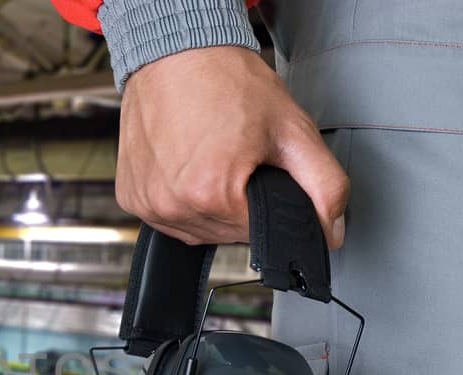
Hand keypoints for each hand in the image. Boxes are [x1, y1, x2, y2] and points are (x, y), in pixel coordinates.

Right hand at [116, 46, 348, 248]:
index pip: (259, 233)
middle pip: (227, 233)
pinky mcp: (131, 197)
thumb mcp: (292, 130)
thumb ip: (325, 186)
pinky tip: (187, 165)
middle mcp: (172, 205)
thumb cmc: (227, 82)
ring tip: (211, 158)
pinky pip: (168, 218)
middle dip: (240, 203)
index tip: (260, 168)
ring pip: (198, 230)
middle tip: (237, 156)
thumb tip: (331, 231)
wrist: (177, 53)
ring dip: (211, 205)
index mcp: (212, 194)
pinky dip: (182, 199)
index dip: (269, 202)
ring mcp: (147, 204)